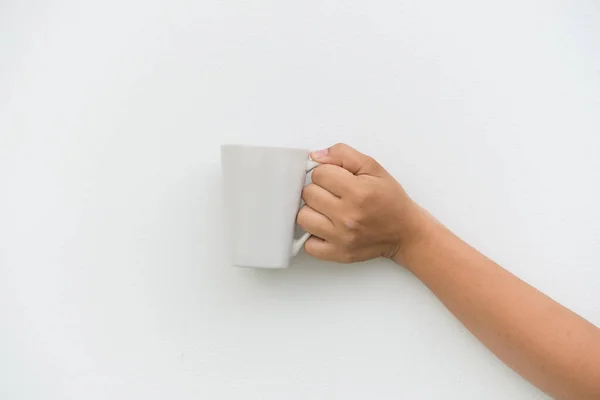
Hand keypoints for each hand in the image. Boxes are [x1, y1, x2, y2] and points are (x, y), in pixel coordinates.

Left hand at [297, 143, 430, 263]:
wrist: (406, 232)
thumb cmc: (390, 200)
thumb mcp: (373, 168)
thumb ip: (343, 155)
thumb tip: (316, 156)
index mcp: (358, 192)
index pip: (319, 174)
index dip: (326, 173)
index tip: (336, 179)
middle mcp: (348, 216)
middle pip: (308, 194)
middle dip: (318, 190)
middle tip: (334, 194)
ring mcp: (342, 238)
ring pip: (303, 218)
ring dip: (313, 212)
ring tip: (328, 211)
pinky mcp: (338, 254)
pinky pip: (308, 245)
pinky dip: (314, 236)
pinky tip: (327, 229)